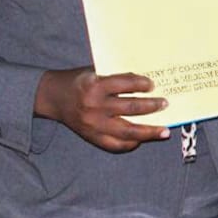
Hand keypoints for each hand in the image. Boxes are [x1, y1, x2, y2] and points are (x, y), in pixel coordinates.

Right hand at [34, 68, 169, 152]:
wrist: (53, 97)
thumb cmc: (79, 81)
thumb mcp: (95, 71)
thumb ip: (116, 76)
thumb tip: (147, 82)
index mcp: (95, 85)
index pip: (125, 83)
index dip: (142, 84)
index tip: (153, 85)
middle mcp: (94, 105)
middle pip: (131, 108)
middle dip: (152, 106)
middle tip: (165, 104)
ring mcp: (93, 124)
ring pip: (127, 131)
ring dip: (149, 131)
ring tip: (164, 131)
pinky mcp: (91, 137)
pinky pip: (115, 145)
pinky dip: (130, 144)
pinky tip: (142, 140)